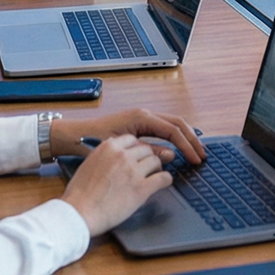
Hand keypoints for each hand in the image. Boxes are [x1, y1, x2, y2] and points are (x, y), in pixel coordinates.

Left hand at [55, 107, 205, 166]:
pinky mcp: (137, 126)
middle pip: (177, 123)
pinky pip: (161, 130)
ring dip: (184, 138)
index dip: (187, 145)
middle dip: (192, 140)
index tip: (195, 159)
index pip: (173, 129)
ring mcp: (140, 119)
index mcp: (141, 117)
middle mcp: (143, 114)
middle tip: (202, 156)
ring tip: (194, 153)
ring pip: (171, 125)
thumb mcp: (122, 150)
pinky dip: (173, 138)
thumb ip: (147, 152)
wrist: (72, 138)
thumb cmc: (92, 142)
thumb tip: (170, 156)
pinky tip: (177, 150)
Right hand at [60, 136, 172, 235]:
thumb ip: (103, 157)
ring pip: (156, 161)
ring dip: (156, 168)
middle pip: (146, 149)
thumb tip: (113, 157)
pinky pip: (163, 178)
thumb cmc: (79, 194)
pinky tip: (163, 182)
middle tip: (147, 168)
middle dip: (147, 158)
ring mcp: (133, 171)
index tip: (137, 156)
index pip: (131, 139)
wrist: (78, 213)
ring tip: (154, 176)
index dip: (135, 149)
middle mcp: (122, 155)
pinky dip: (165, 179)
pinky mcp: (141, 188)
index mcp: (108, 147)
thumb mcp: (88, 165)